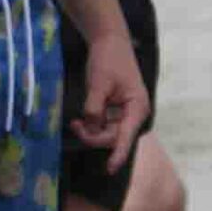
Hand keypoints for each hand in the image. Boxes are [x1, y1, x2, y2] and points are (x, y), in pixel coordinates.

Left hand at [65, 29, 149, 173]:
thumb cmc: (108, 59)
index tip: (110, 169)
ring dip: (91, 132)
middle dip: (93, 136)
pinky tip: (81, 120)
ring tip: (75, 122)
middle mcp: (134, 114)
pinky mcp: (116, 112)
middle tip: (74, 125)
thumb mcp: (98, 83)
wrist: (109, 42)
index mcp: (137, 108)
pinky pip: (104, 126)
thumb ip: (94, 107)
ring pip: (107, 134)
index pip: (126, 136)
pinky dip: (92, 125)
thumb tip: (90, 126)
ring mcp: (125, 114)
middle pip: (113, 137)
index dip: (118, 154)